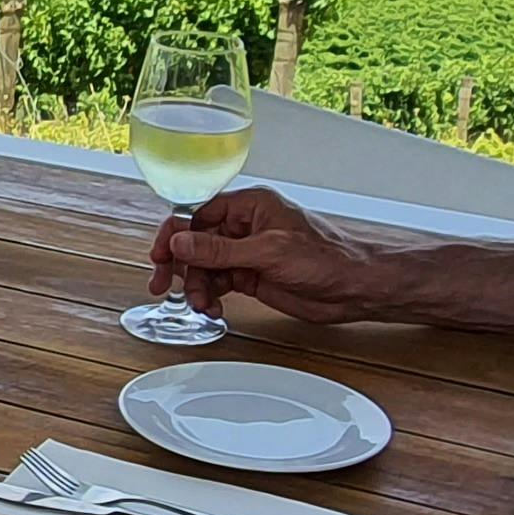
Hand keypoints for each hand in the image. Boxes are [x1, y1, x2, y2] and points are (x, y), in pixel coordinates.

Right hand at [149, 186, 403, 328]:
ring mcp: (247, 253)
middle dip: (180, 264)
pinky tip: (213, 308)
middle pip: (196, 241)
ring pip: (205, 266)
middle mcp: (245, 227)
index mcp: (249, 206)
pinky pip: (218, 283)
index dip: (175, 234)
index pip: (198, 213)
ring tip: (201, 303)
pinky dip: (210, 296)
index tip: (159, 256)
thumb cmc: (326, 258)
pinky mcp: (252, 276)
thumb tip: (180, 241)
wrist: (354, 288)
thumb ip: (221, 249)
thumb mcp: (268, 252)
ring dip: (196, 285)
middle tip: (163, 284)